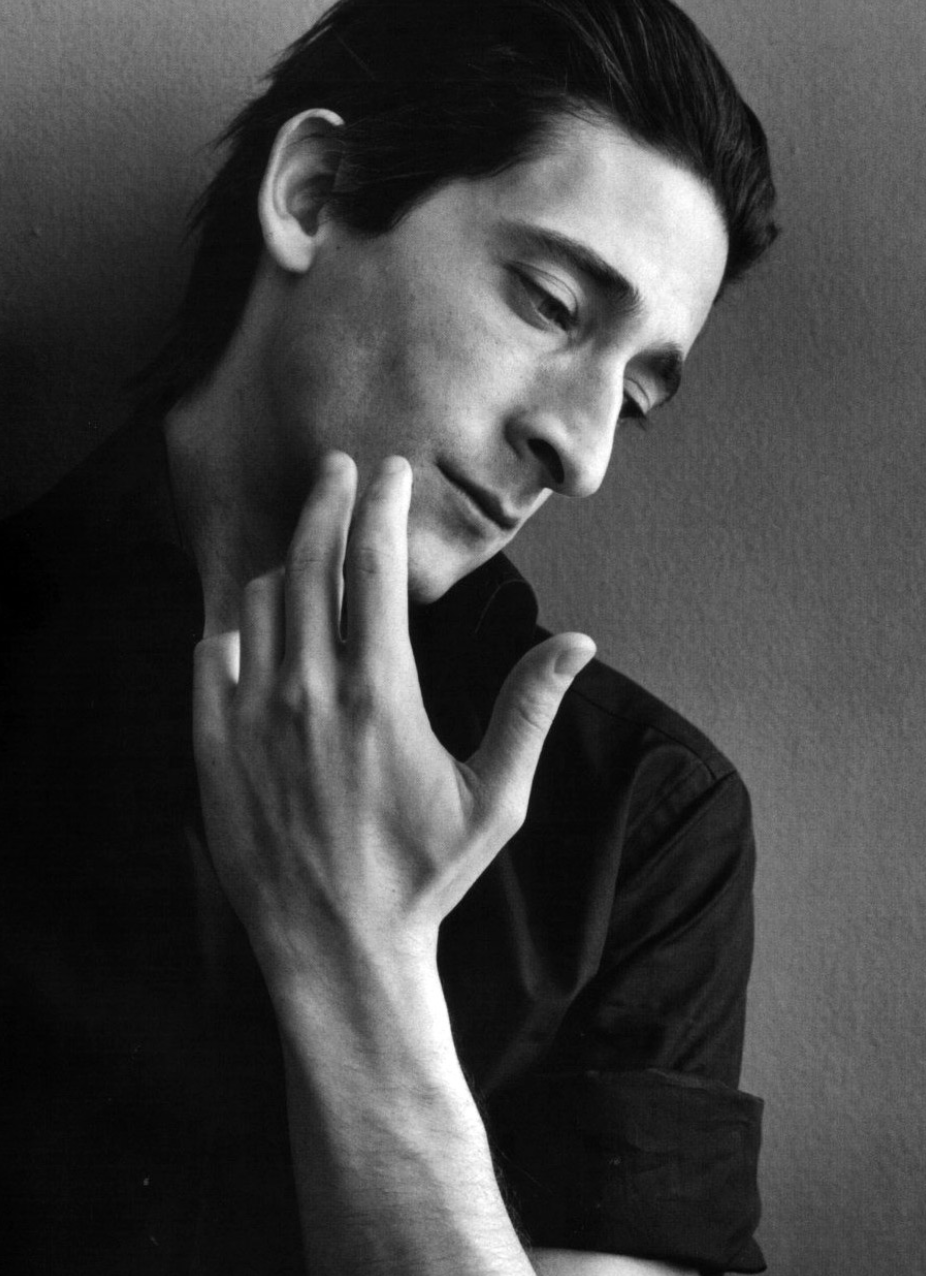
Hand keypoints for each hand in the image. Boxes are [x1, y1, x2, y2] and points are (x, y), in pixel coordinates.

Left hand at [193, 452, 593, 981]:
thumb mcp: (496, 799)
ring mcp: (252, 718)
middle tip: (338, 468)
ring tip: (309, 561)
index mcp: (381, 693)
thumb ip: (531, 710)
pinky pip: (209, 656)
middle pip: (309, 562)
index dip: (383, 505)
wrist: (336, 946)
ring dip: (286, 568)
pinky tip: (254, 631)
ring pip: (257, 603)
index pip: (375, 566)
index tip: (390, 471)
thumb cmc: (425, 874)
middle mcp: (309, 692)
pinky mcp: (212, 749)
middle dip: (326, 502)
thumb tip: (579, 642)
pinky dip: (233, 629)